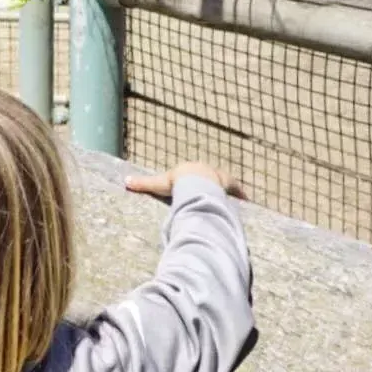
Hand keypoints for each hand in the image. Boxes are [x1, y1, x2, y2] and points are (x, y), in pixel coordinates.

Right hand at [125, 162, 245, 200]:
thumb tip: (125, 182)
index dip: (196, 179)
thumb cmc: (176, 183)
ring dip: (229, 191)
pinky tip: (246, 202)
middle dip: (214, 184)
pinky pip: (237, 191)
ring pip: (227, 184)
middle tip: (216, 193)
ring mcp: (221, 178)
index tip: (197, 185)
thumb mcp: (158, 184)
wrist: (195, 183)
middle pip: (212, 178)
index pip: (195, 173)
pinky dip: (241, 196)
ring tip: (232, 200)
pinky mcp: (230, 185)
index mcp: (193, 170)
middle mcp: (208, 171)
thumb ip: (142, 184)